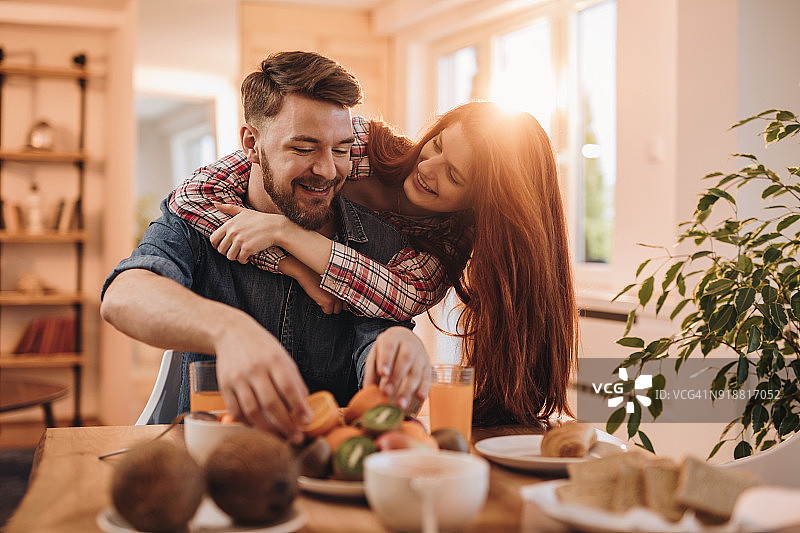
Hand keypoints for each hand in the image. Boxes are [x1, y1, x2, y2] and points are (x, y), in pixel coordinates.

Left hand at [210, 203, 286, 262]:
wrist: (275, 227)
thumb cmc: (259, 219)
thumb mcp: (243, 211)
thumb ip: (228, 208)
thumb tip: (214, 203)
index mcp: (229, 224)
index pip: (213, 239)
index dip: (216, 245)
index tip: (224, 246)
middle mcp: (233, 233)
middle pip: (221, 250)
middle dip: (227, 252)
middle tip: (235, 250)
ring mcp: (240, 241)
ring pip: (230, 256)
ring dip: (236, 257)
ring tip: (242, 253)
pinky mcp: (248, 248)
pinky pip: (240, 259)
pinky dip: (244, 260)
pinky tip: (249, 256)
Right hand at [214, 319, 311, 443]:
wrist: (231, 333)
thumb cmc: (262, 348)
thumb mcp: (283, 357)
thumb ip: (294, 382)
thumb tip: (305, 408)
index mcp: (274, 360)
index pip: (288, 387)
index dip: (299, 407)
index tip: (307, 422)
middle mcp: (255, 369)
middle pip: (270, 403)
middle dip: (285, 424)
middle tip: (296, 438)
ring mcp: (238, 378)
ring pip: (252, 411)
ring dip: (267, 429)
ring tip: (279, 438)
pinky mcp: (224, 386)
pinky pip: (236, 411)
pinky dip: (248, 423)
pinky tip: (259, 428)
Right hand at [279, 256, 343, 313]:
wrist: (307, 272)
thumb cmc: (318, 275)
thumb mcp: (333, 280)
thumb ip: (340, 289)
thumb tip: (342, 300)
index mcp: (346, 286)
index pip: (349, 301)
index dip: (342, 302)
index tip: (336, 300)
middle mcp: (343, 292)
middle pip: (343, 308)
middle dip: (337, 305)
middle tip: (328, 299)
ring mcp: (337, 298)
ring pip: (336, 311)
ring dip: (330, 307)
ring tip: (324, 299)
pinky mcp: (329, 302)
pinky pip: (328, 312)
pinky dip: (324, 308)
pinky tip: (319, 300)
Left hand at [364, 327, 430, 411]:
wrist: (406, 339)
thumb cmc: (388, 351)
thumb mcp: (376, 354)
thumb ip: (371, 371)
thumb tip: (368, 389)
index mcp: (393, 338)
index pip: (389, 347)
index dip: (386, 360)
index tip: (383, 373)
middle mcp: (409, 345)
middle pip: (405, 360)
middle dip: (396, 378)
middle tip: (386, 393)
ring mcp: (420, 356)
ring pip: (416, 372)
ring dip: (408, 389)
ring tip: (400, 404)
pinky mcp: (428, 367)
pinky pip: (427, 378)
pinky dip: (424, 388)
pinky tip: (419, 397)